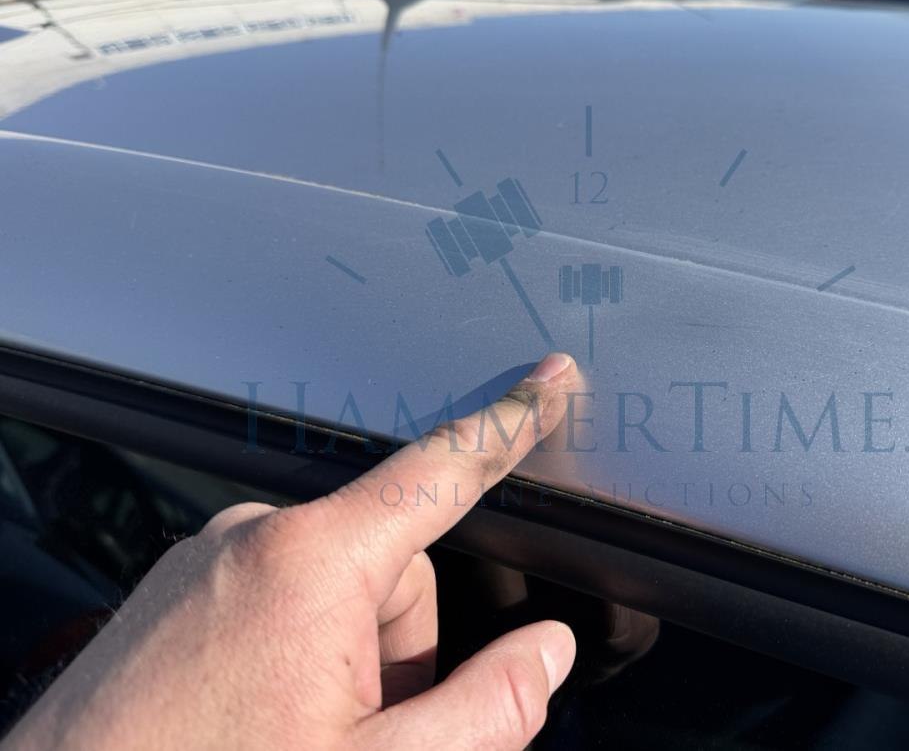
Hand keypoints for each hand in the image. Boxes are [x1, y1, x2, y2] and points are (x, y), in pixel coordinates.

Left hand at [3, 353, 580, 750]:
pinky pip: (275, 599)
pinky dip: (296, 656)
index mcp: (310, 564)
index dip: (511, 424)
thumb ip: (489, 710)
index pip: (442, 472)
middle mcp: (250, 541)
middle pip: (393, 567)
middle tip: (361, 733)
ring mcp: (201, 564)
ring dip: (348, 662)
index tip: (549, 380)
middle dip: (402, 649)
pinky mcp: (171, 594)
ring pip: (335, 590)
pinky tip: (260, 726)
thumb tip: (550, 651)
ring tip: (299, 736)